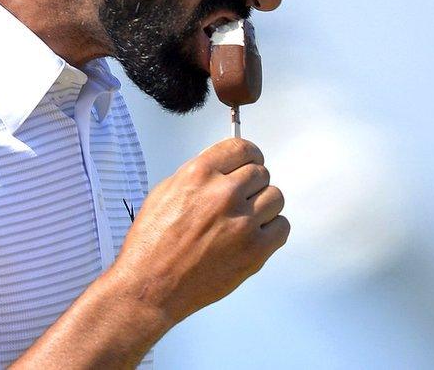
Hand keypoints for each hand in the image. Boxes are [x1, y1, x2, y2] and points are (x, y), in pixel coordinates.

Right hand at [108, 137, 289, 323]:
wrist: (151, 285)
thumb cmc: (152, 244)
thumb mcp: (165, 192)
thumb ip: (199, 175)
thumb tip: (224, 168)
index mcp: (199, 174)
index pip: (243, 148)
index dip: (250, 156)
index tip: (251, 163)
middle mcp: (224, 193)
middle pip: (261, 173)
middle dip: (251, 185)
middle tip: (240, 200)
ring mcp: (242, 222)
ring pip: (275, 198)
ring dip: (263, 206)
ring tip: (244, 221)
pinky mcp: (255, 250)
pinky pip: (282, 227)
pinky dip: (271, 230)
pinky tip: (251, 236)